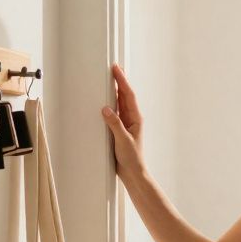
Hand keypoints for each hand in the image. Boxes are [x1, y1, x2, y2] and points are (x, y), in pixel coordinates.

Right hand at [100, 63, 144, 178]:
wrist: (133, 173)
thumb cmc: (132, 159)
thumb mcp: (123, 140)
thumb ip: (115, 124)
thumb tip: (106, 109)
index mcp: (136, 118)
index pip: (128, 95)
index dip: (122, 81)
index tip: (116, 69)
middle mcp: (132, 119)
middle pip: (125, 95)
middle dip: (119, 81)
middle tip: (113, 68)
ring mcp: (126, 123)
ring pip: (120, 103)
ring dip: (114, 91)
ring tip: (109, 79)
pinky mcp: (119, 130)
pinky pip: (114, 113)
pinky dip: (110, 104)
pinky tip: (104, 100)